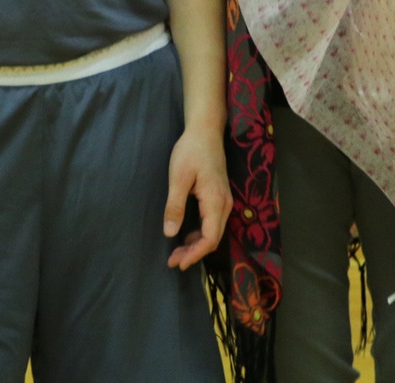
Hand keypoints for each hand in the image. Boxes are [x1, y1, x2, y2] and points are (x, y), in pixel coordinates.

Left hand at [163, 126, 229, 269]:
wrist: (205, 131)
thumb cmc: (191, 151)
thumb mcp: (178, 177)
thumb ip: (175, 206)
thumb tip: (170, 233)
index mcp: (215, 201)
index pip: (209, 238)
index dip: (195, 254)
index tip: (178, 263)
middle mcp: (224, 205)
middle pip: (213, 238)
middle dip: (194, 253)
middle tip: (173, 261)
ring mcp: (224, 201)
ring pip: (213, 232)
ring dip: (196, 245)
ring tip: (177, 252)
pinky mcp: (220, 197)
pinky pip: (213, 223)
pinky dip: (200, 234)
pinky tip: (186, 235)